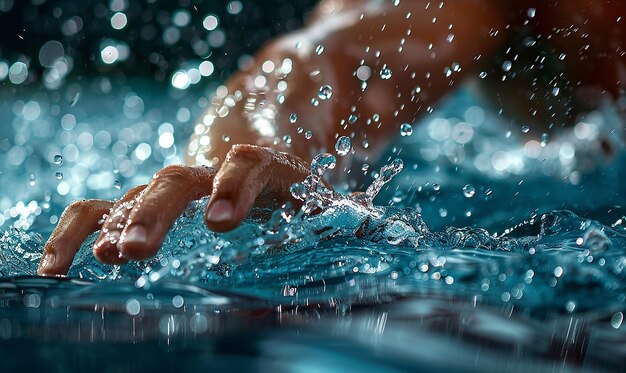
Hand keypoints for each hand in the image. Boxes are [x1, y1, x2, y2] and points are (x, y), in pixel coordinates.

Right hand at [37, 144, 309, 275]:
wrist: (259, 135)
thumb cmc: (293, 181)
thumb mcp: (319, 193)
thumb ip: (336, 212)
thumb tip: (368, 229)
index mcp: (260, 165)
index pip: (248, 163)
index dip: (233, 186)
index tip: (219, 221)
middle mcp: (209, 171)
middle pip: (177, 180)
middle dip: (156, 214)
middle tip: (136, 250)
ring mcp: (172, 185)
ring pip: (136, 193)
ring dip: (117, 224)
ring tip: (106, 259)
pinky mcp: (146, 199)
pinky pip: (101, 209)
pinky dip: (78, 232)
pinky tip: (56, 267)